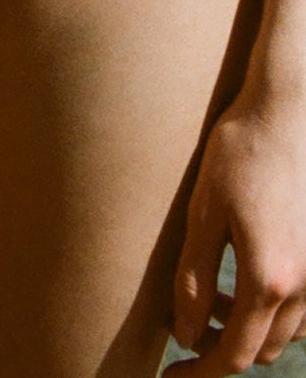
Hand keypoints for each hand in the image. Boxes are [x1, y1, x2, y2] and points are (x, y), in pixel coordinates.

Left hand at [172, 87, 305, 369]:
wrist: (289, 111)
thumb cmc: (240, 152)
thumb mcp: (203, 213)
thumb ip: (193, 279)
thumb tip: (183, 334)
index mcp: (269, 279)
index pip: (232, 355)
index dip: (199, 372)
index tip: (170, 373)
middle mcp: (304, 287)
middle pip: (260, 351)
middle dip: (220, 348)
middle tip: (185, 324)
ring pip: (283, 333)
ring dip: (247, 328)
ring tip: (211, 298)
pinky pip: (301, 310)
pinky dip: (272, 310)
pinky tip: (246, 279)